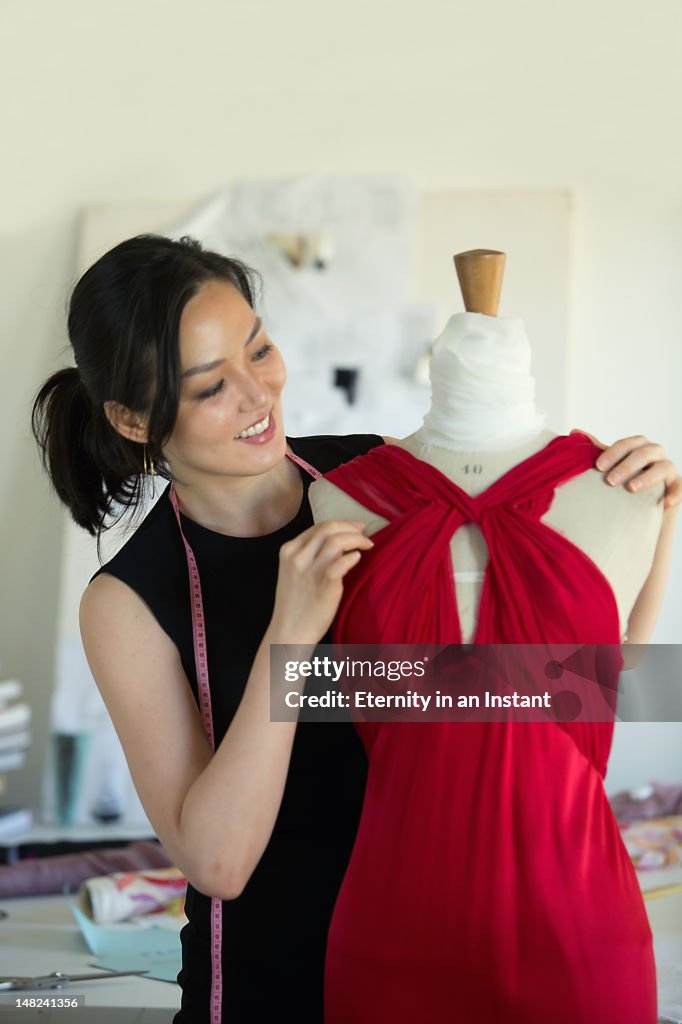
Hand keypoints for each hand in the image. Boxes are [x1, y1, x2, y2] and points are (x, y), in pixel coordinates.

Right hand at [271, 520, 373, 641]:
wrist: (289, 631)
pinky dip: (353, 557)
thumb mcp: (293, 571)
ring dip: (356, 539)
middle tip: (364, 534)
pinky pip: (342, 563)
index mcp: (289, 550)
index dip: (342, 524)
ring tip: (367, 545)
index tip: (355, 528)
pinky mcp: (324, 585)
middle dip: (351, 527)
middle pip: (329, 528)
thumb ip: (310, 554)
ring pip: (336, 541)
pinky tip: (358, 558)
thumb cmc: (295, 602)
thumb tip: (339, 538)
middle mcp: (297, 557)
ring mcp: (310, 571)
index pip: (319, 526)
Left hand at [570, 430, 680, 508]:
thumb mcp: (609, 466)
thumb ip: (596, 450)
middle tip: (610, 481)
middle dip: (626, 465)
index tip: (597, 467)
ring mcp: (668, 470)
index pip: (626, 444)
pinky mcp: (677, 486)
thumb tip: (575, 431)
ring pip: (663, 467)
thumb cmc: (621, 482)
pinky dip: (675, 493)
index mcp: (637, 447)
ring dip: (647, 477)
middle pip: (644, 453)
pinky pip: (680, 487)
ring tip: (631, 488)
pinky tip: (665, 502)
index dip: (612, 453)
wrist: (639, 508)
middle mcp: (654, 454)